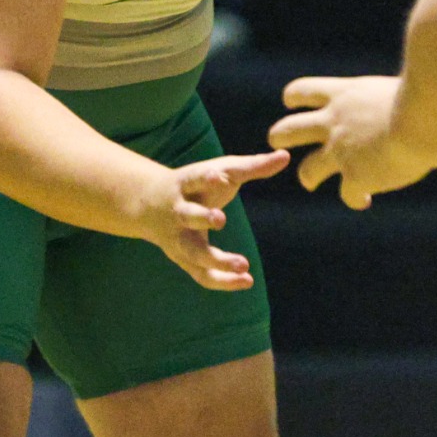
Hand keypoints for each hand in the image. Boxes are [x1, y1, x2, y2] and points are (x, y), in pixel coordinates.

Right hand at [140, 150, 289, 290]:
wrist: (150, 205)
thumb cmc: (197, 184)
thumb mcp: (220, 170)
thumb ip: (252, 166)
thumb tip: (286, 156)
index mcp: (185, 184)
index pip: (193, 178)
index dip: (205, 177)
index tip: (219, 175)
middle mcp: (178, 212)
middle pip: (187, 216)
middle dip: (202, 218)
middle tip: (220, 219)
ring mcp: (178, 239)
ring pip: (193, 252)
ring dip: (217, 260)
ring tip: (243, 265)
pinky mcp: (185, 260)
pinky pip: (202, 275)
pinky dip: (223, 281)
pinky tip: (247, 281)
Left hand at [267, 75, 434, 209]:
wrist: (426, 116)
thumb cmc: (428, 93)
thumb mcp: (401, 85)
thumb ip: (390, 99)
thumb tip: (410, 99)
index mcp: (345, 94)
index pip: (304, 91)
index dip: (294, 98)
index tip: (293, 102)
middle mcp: (335, 122)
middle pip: (288, 129)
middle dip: (280, 136)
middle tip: (280, 141)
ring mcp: (341, 151)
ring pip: (307, 169)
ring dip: (308, 176)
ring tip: (310, 181)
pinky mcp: (356, 175)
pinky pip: (347, 194)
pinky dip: (355, 198)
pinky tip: (364, 200)